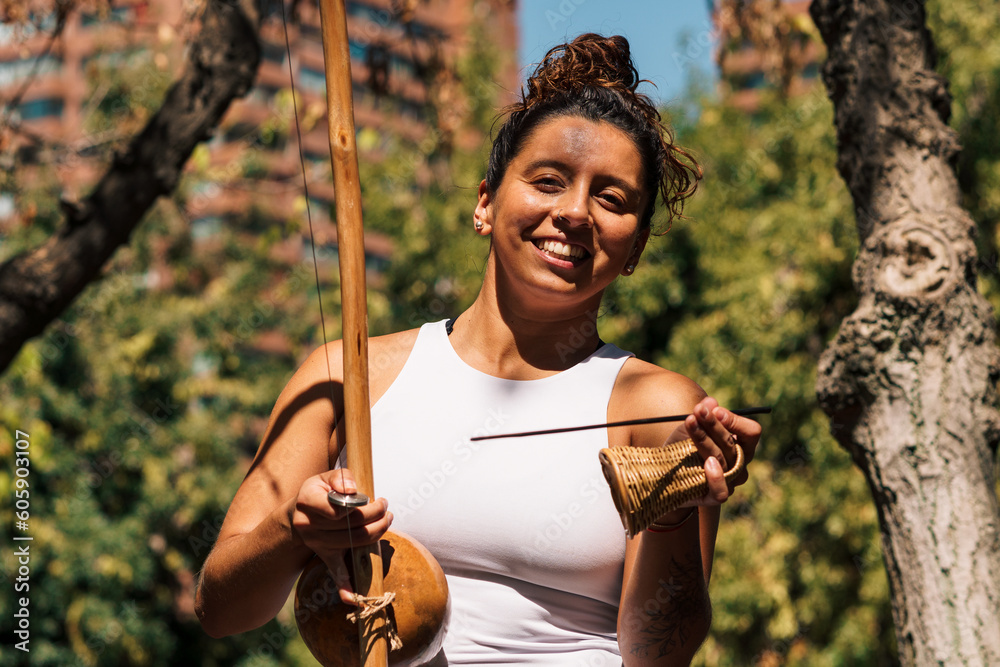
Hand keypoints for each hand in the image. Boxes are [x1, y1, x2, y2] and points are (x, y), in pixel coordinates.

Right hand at [290, 468, 392, 601]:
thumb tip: (353, 490)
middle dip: (376, 516)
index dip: (361, 505)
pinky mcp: (324, 555)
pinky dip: (344, 586)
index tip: (375, 499)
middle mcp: (308, 524)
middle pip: (350, 525)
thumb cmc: (318, 492)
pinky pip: (335, 572)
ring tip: (387, 519)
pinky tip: (353, 598)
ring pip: (352, 542)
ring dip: (376, 533)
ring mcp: (316, 543)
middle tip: (387, 508)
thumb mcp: (325, 477)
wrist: (297, 515)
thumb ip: (341, 477)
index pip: (338, 508)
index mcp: (308, 500)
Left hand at [664, 396, 761, 508]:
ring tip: (690, 424)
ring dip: (704, 440)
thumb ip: (701, 414)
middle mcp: (738, 464)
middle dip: (713, 424)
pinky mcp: (713, 497)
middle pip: (733, 443)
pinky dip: (716, 478)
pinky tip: (708, 464)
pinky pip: (722, 491)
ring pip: (721, 460)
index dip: (736, 420)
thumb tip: (710, 401)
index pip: (751, 432)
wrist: (664, 473)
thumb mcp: (691, 426)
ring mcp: (728, 481)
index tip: (715, 410)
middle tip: (698, 410)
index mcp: (740, 444)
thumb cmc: (682, 446)